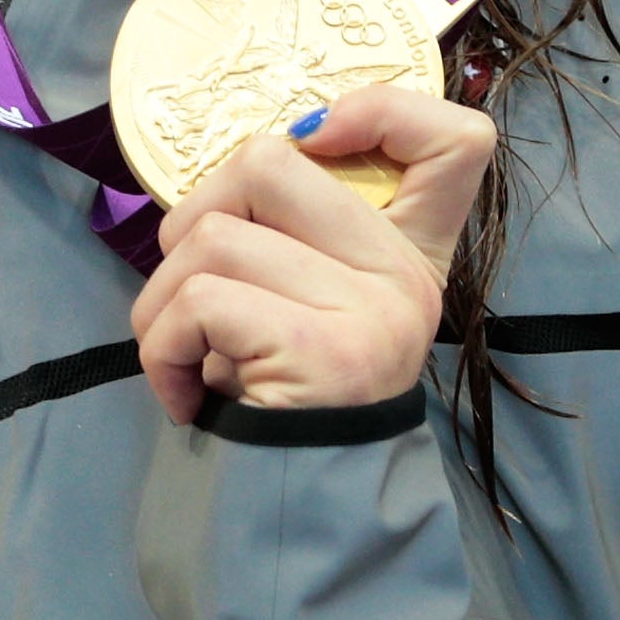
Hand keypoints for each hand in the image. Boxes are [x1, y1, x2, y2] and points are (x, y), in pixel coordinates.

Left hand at [131, 78, 497, 423]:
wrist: (299, 510)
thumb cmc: (283, 402)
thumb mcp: (304, 310)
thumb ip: (295, 238)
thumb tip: (228, 174)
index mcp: (411, 254)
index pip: (457, 140)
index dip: (383, 109)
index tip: (316, 139)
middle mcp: (404, 278)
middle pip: (268, 161)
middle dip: (193, 219)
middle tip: (196, 291)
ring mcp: (370, 311)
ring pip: (211, 235)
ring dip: (162, 301)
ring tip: (185, 353)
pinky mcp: (321, 349)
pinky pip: (197, 300)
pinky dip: (162, 345)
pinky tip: (184, 389)